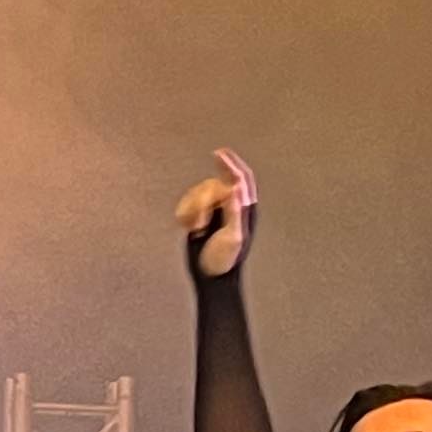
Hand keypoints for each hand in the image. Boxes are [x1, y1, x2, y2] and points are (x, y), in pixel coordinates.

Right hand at [174, 153, 256, 279]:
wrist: (210, 277)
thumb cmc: (224, 261)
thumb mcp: (233, 236)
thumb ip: (235, 211)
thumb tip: (236, 188)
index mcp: (244, 211)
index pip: (241, 180)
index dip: (232, 164)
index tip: (220, 153)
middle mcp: (231, 208)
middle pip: (217, 184)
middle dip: (207, 187)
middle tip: (203, 172)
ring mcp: (216, 213)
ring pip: (201, 193)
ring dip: (194, 206)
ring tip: (196, 226)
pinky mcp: (202, 219)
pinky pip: (190, 204)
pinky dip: (186, 213)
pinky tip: (189, 227)